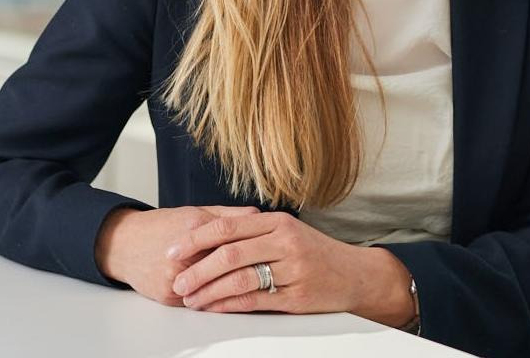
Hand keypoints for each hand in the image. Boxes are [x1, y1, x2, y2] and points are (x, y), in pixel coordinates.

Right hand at [94, 205, 259, 305]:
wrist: (125, 244)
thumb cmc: (162, 225)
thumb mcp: (195, 211)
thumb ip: (229, 215)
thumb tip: (259, 214)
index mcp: (195, 226)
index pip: (233, 237)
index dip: (254, 244)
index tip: (271, 249)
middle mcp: (186, 254)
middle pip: (227, 265)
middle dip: (250, 269)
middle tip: (270, 271)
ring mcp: (176, 278)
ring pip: (215, 288)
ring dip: (235, 288)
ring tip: (256, 286)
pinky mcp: (168, 297)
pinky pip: (199, 302)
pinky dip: (215, 300)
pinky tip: (231, 297)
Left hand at [169, 211, 415, 325]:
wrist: (354, 273)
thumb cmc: (315, 252)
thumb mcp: (287, 231)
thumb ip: (254, 232)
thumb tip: (210, 238)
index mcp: (277, 221)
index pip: (228, 226)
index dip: (197, 238)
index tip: (174, 249)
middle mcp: (285, 241)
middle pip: (230, 253)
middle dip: (197, 268)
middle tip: (178, 281)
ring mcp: (292, 269)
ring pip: (240, 278)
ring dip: (210, 291)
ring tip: (192, 299)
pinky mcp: (297, 296)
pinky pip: (256, 301)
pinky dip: (230, 305)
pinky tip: (215, 308)